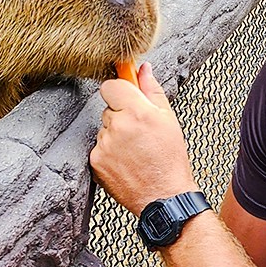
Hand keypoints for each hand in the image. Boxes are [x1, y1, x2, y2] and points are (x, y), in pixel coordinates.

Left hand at [91, 62, 198, 215]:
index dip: (119, 91)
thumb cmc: (170, 160)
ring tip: (135, 150)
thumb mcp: (168, 120)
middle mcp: (118, 126)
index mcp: (137, 112)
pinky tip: (126, 161)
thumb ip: (152, 90)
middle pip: (108, 108)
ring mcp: (104, 145)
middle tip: (139, 132)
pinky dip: (109, 152)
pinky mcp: (95, 161)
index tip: (125, 96)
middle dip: (121, 115)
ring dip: (115, 135)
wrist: (164, 196)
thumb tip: (143, 69)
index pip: (111, 86)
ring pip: (104, 128)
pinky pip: (98, 147)